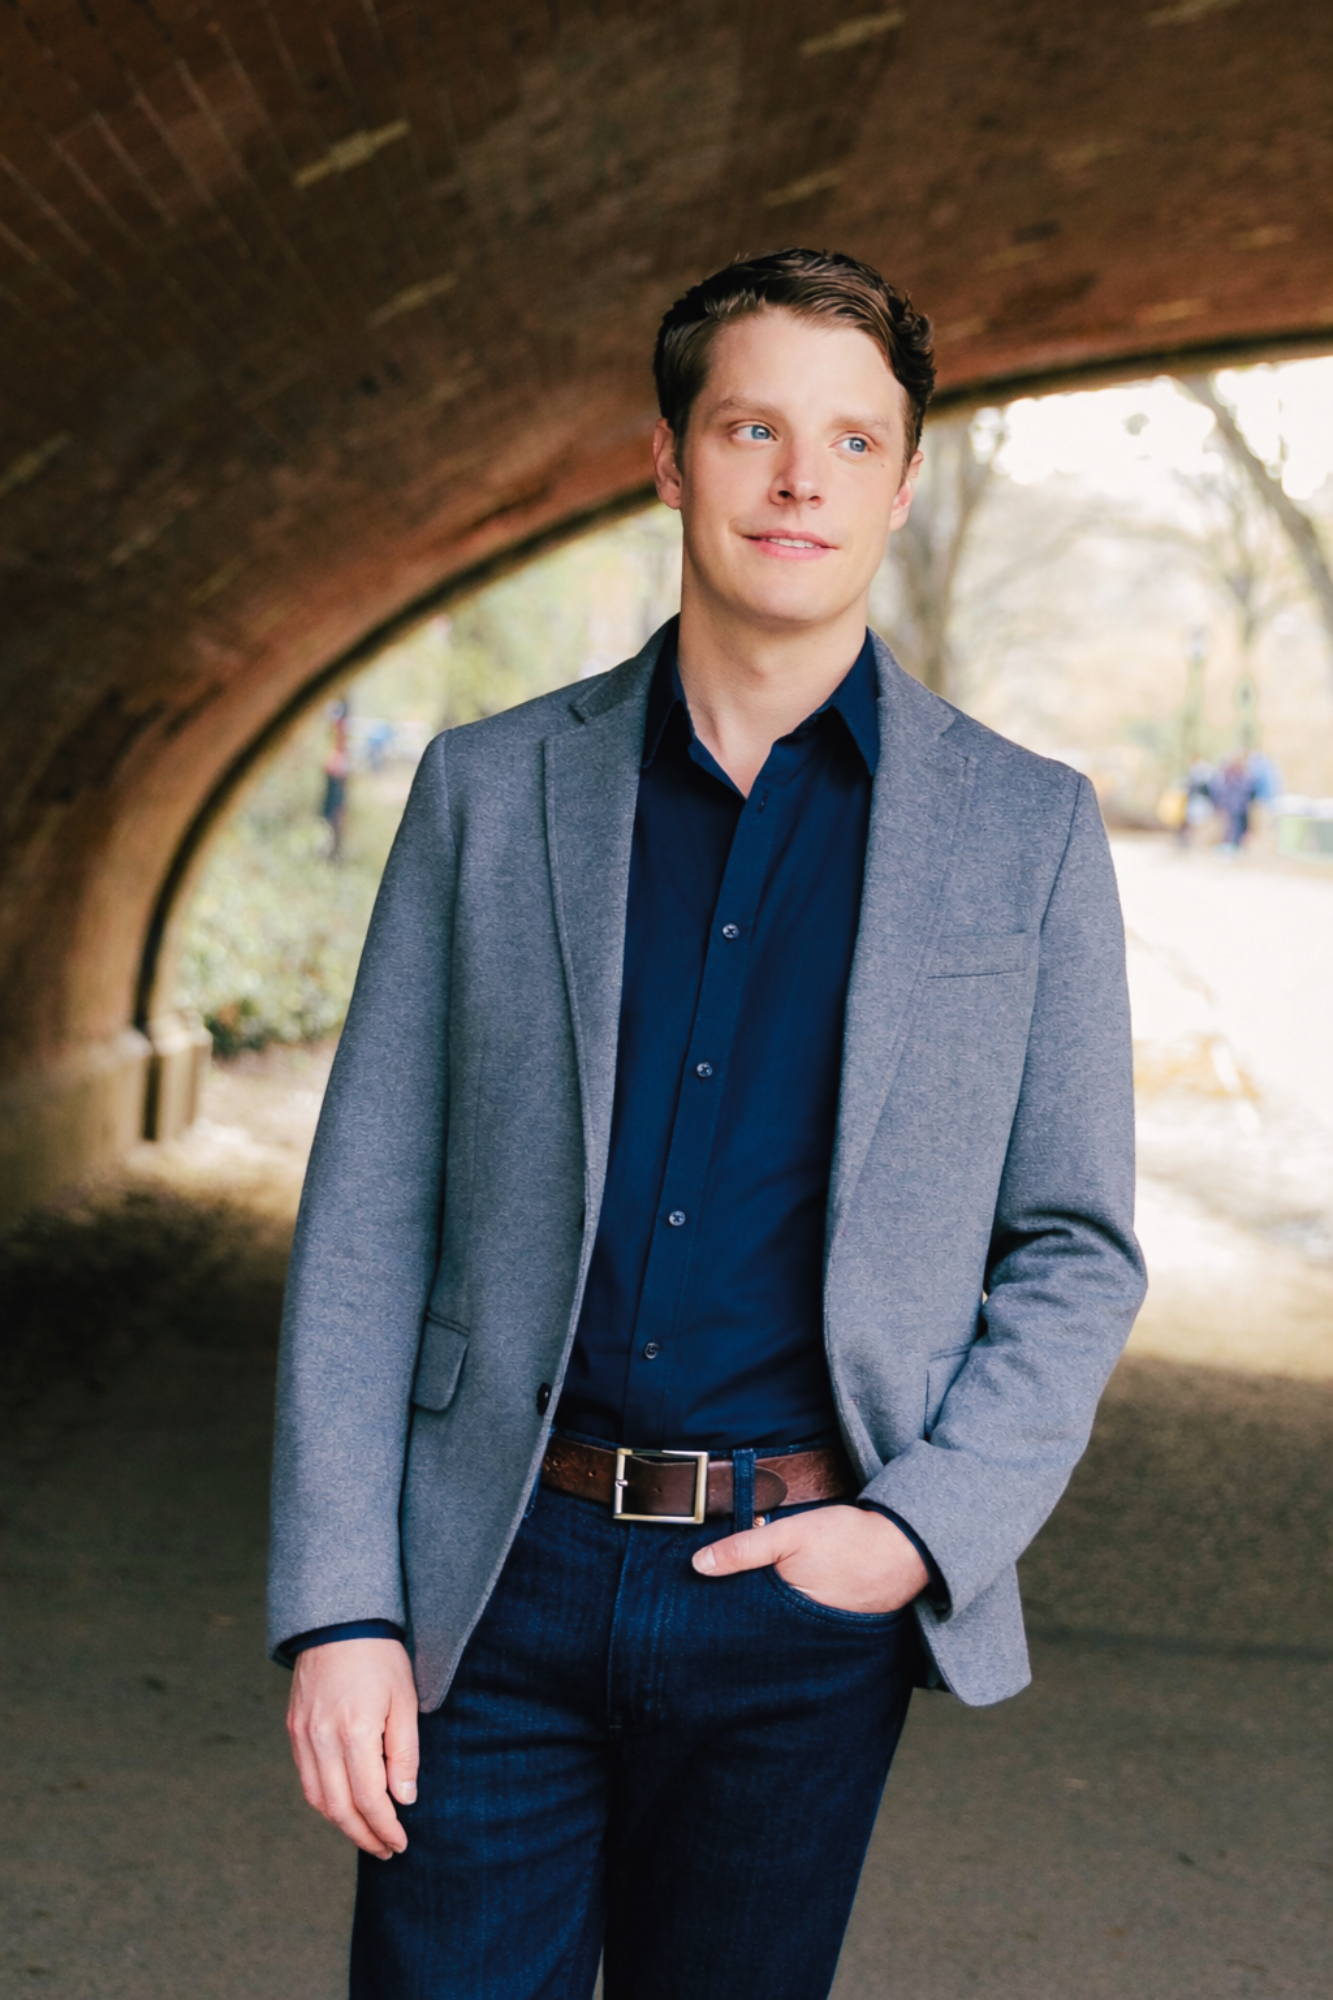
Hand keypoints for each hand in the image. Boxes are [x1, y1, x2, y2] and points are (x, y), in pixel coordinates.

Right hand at [287, 1638, 419, 1857]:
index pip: (369, 1799)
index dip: (385, 1827)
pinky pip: (307, 1778)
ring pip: (319, 1799)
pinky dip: (325, 1800)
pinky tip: (345, 1806)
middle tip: (386, 1850)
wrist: (338, 1622)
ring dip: (343, 1824)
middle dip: (365, 1835)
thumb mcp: (404, 1699)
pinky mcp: (294, 1729)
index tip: (400, 1843)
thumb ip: (404, 1752)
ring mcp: (303, 1735)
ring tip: (368, 1834)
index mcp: (354, 1731)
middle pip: (340, 1808)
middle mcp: (321, 1739)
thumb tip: (404, 1799)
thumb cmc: (379, 1657)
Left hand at [691, 1504, 928, 1613]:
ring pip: (780, 1631)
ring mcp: (822, 1635)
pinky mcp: (838, 1629)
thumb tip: (699, 1565)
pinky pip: (805, 1628)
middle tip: (716, 1612)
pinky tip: (785, 1604)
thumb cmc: (848, 1538)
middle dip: (740, 1623)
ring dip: (767, 1620)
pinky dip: (793, 1619)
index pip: (740, 1625)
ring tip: (746, 1609)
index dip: (720, 1614)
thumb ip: (745, 1549)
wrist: (906, 1546)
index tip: (698, 1610)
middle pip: (758, 1632)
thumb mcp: (790, 1534)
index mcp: (786, 1616)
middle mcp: (802, 1635)